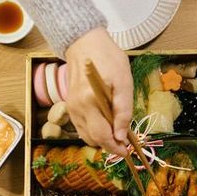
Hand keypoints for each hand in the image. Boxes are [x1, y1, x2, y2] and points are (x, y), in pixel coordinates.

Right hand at [63, 26, 133, 154]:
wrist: (85, 43)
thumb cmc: (108, 59)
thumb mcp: (124, 82)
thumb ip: (123, 110)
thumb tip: (121, 136)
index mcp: (90, 102)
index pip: (101, 136)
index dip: (115, 148)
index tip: (127, 152)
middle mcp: (77, 108)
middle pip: (92, 139)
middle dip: (109, 145)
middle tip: (124, 142)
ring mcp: (71, 107)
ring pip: (86, 135)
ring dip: (101, 138)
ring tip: (116, 130)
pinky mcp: (70, 105)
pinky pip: (81, 126)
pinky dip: (94, 129)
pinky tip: (105, 121)